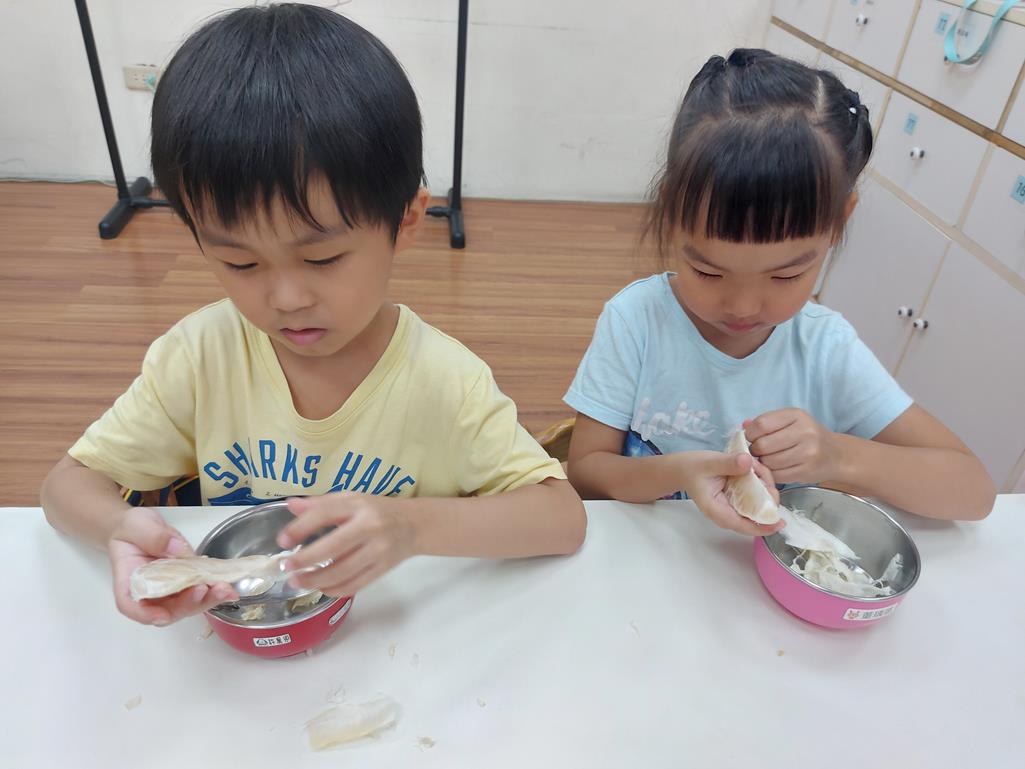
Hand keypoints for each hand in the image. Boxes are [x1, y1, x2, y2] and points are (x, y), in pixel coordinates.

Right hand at [108, 507, 236, 625]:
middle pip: (166, 610)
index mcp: (129, 581)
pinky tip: (227, 585)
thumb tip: (177, 550)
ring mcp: (168, 590)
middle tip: (210, 590)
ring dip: (207, 600)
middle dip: (190, 604)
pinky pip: (198, 592)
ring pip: (186, 605)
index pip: (131, 606)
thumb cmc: (130, 529)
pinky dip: (212, 591)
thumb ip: (154, 537)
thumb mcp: (137, 524)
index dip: (147, 614)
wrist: (140, 528)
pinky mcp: (184, 583)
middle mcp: (149, 592)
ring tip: (225, 589)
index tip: (163, 614)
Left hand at [276, 492, 415, 597]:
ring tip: (297, 581)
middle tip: (286, 567)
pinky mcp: (383, 569)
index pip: (325, 514)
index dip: (301, 528)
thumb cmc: (378, 510)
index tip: (282, 541)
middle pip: (333, 547)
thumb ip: (321, 503)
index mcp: (359, 505)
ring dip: (316, 580)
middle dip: (305, 560)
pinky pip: (355, 585)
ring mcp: (378, 550)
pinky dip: (335, 590)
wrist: (414, 525)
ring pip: (343, 571)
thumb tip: (290, 505)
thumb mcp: (352, 499)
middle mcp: (370, 527)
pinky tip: (321, 588)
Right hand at [680, 452, 782, 535]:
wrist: (684, 468)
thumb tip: (748, 462)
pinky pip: (756, 496)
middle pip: (756, 517)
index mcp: (718, 510)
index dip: (764, 527)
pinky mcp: (739, 499)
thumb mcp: (708, 462)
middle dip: (768, 498)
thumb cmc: (692, 468)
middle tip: (764, 474)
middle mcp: (728, 513)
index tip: (780, 522)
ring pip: (759, 505)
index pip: (744, 526)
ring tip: (756, 467)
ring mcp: (734, 507)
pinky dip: (760, 483)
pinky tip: (755, 469)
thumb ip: (728, 463)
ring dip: (765, 486)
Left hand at [745, 409, 839, 483]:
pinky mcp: (807, 471)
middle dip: (755, 450)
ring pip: (769, 461)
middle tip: (759, 451)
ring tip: (769, 459)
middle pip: (763, 445)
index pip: (761, 424)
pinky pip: (778, 475)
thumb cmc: (807, 436)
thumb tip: (743, 426)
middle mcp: (805, 432)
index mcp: (796, 415)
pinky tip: (777, 468)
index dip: (750, 433)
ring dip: (763, 462)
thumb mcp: (790, 421)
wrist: (835, 455)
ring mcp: (808, 453)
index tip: (751, 438)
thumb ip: (766, 423)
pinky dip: (772, 473)